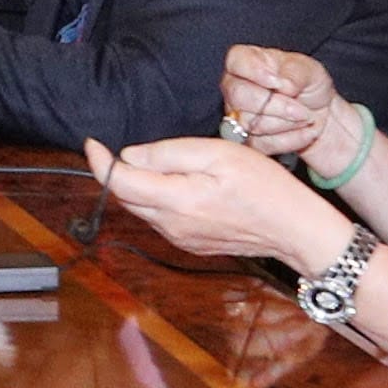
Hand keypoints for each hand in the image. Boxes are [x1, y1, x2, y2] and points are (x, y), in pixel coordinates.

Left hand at [91, 135, 356, 275]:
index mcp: (175, 201)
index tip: (93, 142)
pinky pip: (161, 220)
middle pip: (127, 198)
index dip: (100, 161)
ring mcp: (181, 240)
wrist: (295, 230)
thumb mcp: (218, 154)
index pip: (119, 183)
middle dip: (115, 173)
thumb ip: (169, 154)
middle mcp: (171, 227)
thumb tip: (131, 156)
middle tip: (113, 148)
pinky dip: (156, 200)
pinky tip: (174, 185)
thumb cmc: (264, 186)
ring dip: (137, 187)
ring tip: (149, 162)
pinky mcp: (192, 245)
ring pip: (143, 209)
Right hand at [218, 46, 343, 162]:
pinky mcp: (247, 140)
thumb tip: (283, 84)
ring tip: (304, 116)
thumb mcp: (309, 70)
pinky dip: (291, 139)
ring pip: (253, 124)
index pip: (235, 60)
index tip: (278, 82)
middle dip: (277, 105)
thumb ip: (295, 72)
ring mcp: (237, 115)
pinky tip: (302, 130)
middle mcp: (235, 86)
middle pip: (239, 96)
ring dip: (288, 123)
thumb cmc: (308, 84)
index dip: (255, 72)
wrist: (319, 113)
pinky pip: (263, 144)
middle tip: (300, 108)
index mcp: (246, 61)